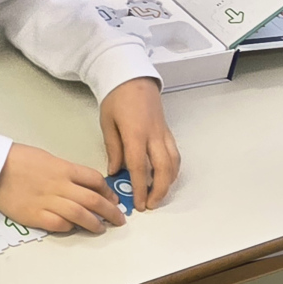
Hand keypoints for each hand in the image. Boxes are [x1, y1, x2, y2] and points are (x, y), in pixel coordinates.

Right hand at [0, 143, 125, 233]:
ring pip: (80, 215)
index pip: (94, 180)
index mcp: (63, 168)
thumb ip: (66, 172)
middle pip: (93, 200)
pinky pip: (59, 225)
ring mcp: (48, 202)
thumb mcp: (48, 158)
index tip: (113, 199)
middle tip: (119, 219)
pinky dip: (70, 227)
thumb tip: (83, 185)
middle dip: (110, 211)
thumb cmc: (19, 158)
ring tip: (102, 228)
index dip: (107, 191)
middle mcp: (60, 186)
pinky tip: (73, 228)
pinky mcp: (35, 215)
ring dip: (95, 223)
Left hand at [100, 77, 180, 211]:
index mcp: (135, 133)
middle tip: (150, 205)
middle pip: (163, 169)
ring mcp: (164, 134)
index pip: (139, 167)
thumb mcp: (107, 122)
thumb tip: (115, 172)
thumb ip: (113, 148)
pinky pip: (175, 155)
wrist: (133, 78)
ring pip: (173, 163)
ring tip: (158, 196)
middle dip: (159, 191)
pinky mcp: (168, 132)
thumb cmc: (116, 99)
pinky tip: (166, 178)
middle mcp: (154, 135)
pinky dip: (173, 170)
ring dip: (168, 183)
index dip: (140, 187)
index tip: (138, 204)